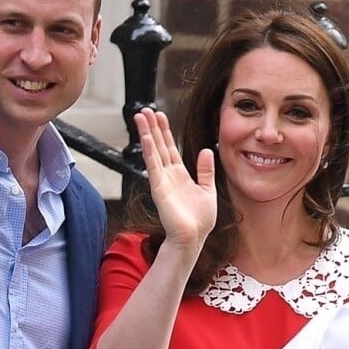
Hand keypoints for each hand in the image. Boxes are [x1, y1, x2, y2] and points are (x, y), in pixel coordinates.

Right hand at [135, 108, 216, 249]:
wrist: (193, 238)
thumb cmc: (199, 220)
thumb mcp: (208, 190)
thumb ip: (206, 170)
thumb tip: (207, 150)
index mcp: (180, 174)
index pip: (170, 147)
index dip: (165, 131)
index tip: (160, 115)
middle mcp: (168, 174)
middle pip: (158, 145)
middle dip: (152, 127)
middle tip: (145, 110)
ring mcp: (162, 180)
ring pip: (153, 151)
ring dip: (146, 133)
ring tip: (140, 116)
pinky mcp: (159, 188)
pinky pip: (153, 165)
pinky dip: (149, 151)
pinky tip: (145, 137)